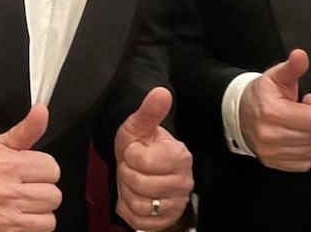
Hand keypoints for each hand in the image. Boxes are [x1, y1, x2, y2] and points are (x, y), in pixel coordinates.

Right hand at [0, 105, 60, 231]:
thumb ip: (25, 130)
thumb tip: (42, 110)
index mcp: (5, 165)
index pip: (52, 168)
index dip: (42, 168)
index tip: (30, 170)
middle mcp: (6, 192)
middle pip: (54, 194)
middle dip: (42, 190)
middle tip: (25, 188)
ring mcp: (6, 218)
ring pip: (50, 216)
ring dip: (39, 211)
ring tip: (22, 204)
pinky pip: (41, 231)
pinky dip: (34, 226)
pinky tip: (20, 217)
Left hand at [113, 87, 192, 230]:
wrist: (144, 172)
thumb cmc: (141, 148)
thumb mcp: (139, 127)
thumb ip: (149, 111)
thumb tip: (161, 91)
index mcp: (180, 155)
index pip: (143, 161)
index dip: (130, 155)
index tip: (134, 151)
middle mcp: (184, 182)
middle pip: (139, 184)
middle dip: (126, 175)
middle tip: (131, 168)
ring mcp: (177, 204)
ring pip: (138, 205)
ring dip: (127, 193)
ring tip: (133, 182)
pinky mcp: (166, 221)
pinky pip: (138, 221)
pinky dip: (129, 210)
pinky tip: (134, 197)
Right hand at [238, 49, 310, 171]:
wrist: (239, 112)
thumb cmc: (262, 94)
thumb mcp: (277, 76)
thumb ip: (292, 67)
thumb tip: (300, 55)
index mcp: (271, 111)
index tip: (306, 101)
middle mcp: (269, 134)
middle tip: (300, 113)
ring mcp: (270, 151)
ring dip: (308, 138)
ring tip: (296, 125)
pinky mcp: (272, 162)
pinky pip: (304, 163)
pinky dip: (303, 152)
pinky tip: (294, 139)